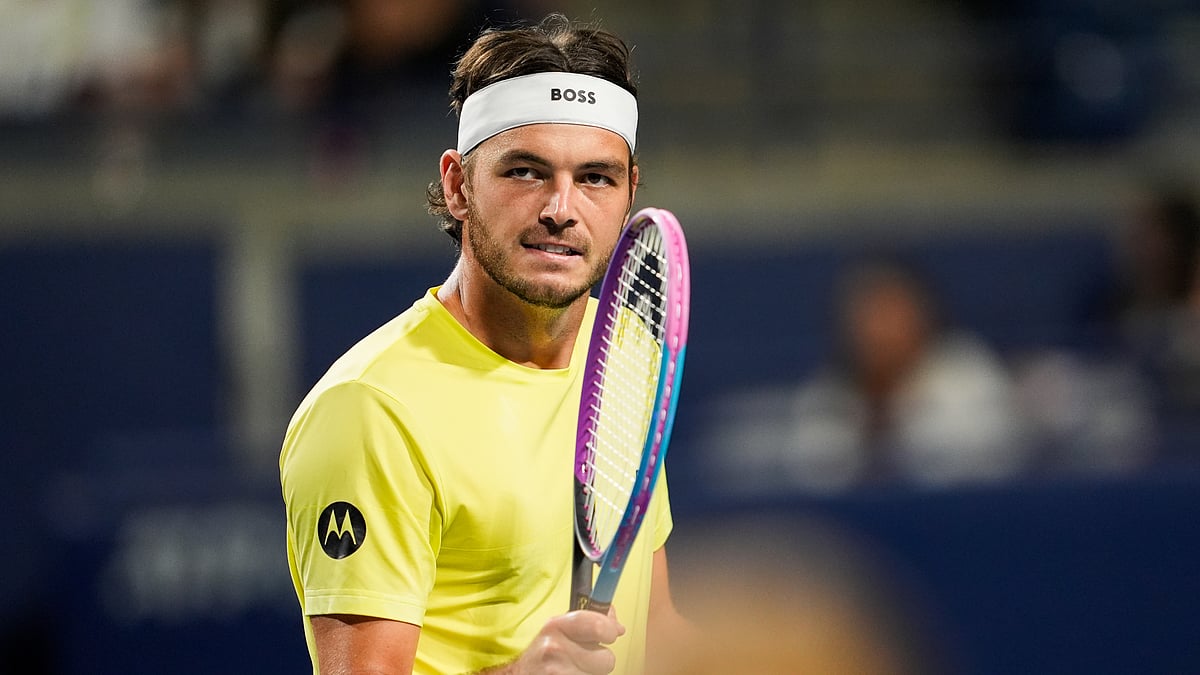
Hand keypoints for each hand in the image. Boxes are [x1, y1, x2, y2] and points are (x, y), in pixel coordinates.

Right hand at [492, 608, 625, 674]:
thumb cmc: (538, 654)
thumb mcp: (556, 630)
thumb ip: (586, 621)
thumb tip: (616, 623)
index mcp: (556, 627)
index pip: (599, 625)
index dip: (610, 631)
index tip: (610, 633)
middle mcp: (556, 649)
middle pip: (607, 659)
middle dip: (599, 661)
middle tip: (583, 659)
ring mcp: (557, 673)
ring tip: (569, 671)